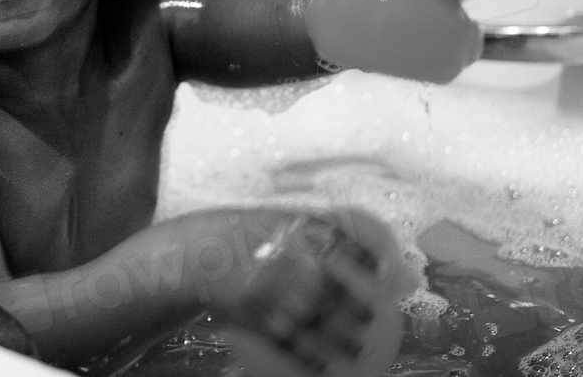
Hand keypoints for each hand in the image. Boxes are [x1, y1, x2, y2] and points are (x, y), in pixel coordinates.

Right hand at [223, 214, 382, 374]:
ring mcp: (277, 294)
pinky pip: (294, 343)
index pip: (349, 250)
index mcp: (301, 233)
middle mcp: (293, 262)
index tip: (382, 273)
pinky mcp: (261, 320)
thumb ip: (319, 233)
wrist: (200, 254)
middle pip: (340, 294)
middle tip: (369, 318)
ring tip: (356, 349)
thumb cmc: (244, 234)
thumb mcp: (281, 220)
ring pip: (321, 325)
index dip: (369, 264)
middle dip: (360, 311)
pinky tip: (324, 363)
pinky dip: (312, 357)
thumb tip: (362, 251)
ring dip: (343, 342)